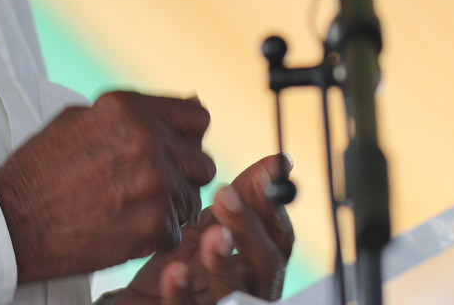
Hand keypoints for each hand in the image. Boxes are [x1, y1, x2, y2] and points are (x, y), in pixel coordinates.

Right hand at [0, 91, 215, 282]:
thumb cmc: (40, 171)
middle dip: (182, 173)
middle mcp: (148, 141)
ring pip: (192, 198)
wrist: (14, 221)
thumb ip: (131, 115)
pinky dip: (156, 233)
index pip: (196, 117)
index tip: (176, 148)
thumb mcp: (79, 120)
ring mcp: (156, 184)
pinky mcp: (155, 225)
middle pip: (202, 160)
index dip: (187, 136)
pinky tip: (125, 226)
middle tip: (153, 185)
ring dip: (171, 205)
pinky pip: (176, 229)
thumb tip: (175, 109)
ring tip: (132, 207)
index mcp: (128, 110)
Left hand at [115, 155, 294, 302]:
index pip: (279, 239)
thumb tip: (274, 162)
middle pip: (266, 264)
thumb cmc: (181, 268)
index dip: (274, 207)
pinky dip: (181, 292)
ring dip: (224, 262)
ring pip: (234, 293)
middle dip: (250, 228)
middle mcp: (249, 291)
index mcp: (256, 268)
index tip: (264, 173)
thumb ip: (235, 204)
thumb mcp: (206, 232)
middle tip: (226, 195)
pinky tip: (173, 270)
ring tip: (212, 234)